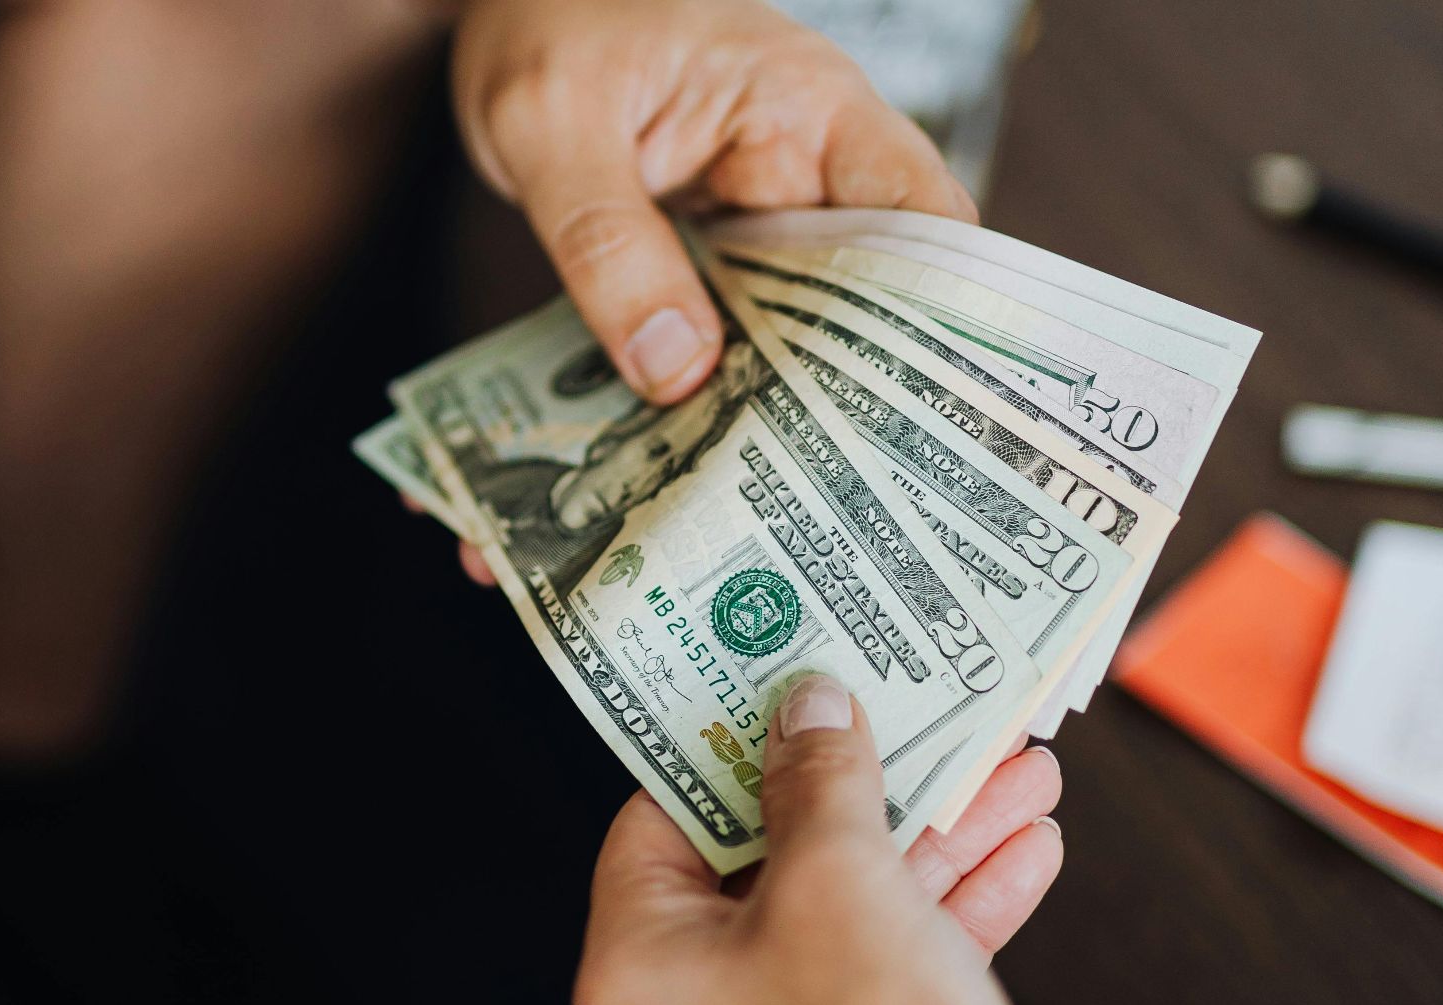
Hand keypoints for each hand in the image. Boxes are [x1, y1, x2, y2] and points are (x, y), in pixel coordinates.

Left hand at [445, 0, 973, 579]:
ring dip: (749, 417)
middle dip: (834, 407)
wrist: (499, 2)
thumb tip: (677, 371)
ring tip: (720, 515)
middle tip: (812, 515)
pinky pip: (715, 336)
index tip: (925, 424)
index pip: (923, 221)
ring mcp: (754, 221)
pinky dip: (685, 396)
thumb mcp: (553, 123)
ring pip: (786, 336)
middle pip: (861, 305)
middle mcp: (800, 172)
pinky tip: (644, 466)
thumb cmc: (543, 18)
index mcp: (808, 112)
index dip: (942, 322)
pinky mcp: (704, 260)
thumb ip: (607, 240)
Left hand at [575, 674, 1059, 1004]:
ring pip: (856, 897)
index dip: (734, 735)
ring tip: (1015, 764)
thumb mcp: (840, 890)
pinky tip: (1027, 848)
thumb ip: (824, 788)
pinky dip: (964, 903)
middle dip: (873, 777)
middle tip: (924, 705)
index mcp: (646, 955)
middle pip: (778, 847)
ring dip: (941, 829)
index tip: (786, 672)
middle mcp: (701, 995)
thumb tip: (809, 708)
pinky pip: (904, 957)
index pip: (669, 810)